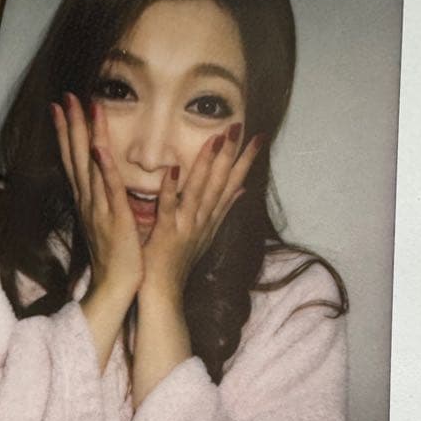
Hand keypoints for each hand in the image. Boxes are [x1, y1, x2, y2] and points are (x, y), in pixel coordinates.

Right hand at [51, 91, 143, 303]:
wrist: (116, 286)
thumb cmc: (117, 255)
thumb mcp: (109, 220)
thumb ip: (107, 198)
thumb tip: (107, 178)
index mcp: (88, 200)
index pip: (75, 159)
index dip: (68, 132)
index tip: (62, 107)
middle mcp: (88, 200)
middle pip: (75, 156)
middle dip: (70, 125)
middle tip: (64, 97)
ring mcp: (98, 207)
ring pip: (88, 164)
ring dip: (83, 135)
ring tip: (80, 108)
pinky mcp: (114, 218)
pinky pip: (108, 189)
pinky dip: (103, 167)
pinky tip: (99, 147)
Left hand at [140, 123, 264, 301]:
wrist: (163, 294)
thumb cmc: (178, 263)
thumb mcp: (204, 234)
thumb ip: (221, 209)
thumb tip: (241, 190)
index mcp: (211, 218)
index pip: (232, 183)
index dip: (244, 160)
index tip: (257, 136)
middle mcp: (203, 220)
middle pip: (221, 183)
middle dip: (231, 154)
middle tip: (240, 126)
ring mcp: (186, 227)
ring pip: (199, 191)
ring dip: (207, 164)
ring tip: (215, 138)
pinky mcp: (166, 234)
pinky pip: (168, 209)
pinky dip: (171, 190)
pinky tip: (173, 171)